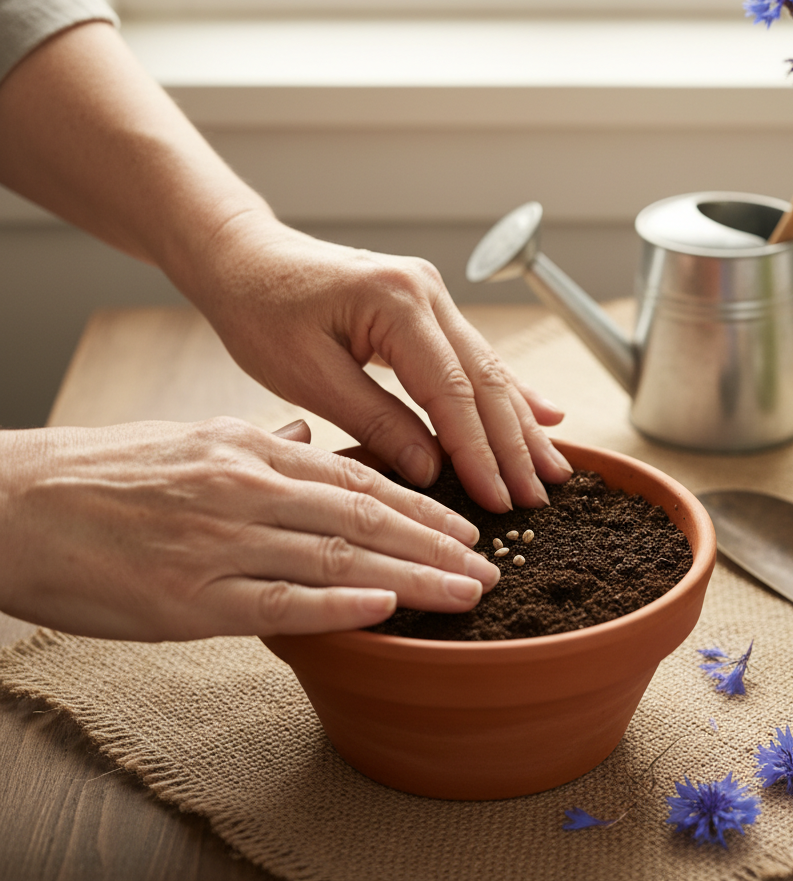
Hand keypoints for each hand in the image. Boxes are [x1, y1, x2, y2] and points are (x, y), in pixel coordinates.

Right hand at [0, 417, 496, 640]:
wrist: (17, 503)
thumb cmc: (107, 473)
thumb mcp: (194, 438)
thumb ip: (258, 444)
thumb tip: (304, 441)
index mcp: (252, 452)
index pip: (359, 479)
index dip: (421, 504)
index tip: (467, 524)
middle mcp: (249, 490)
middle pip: (365, 516)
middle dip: (437, 543)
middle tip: (491, 564)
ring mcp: (223, 542)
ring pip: (338, 555)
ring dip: (412, 575)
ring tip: (467, 591)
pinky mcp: (190, 597)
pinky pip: (279, 599)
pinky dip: (338, 602)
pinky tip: (386, 608)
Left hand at [189, 218, 572, 512]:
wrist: (245, 258)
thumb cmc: (261, 310)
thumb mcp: (307, 375)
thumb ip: (375, 420)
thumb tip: (432, 469)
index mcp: (396, 302)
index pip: (453, 390)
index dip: (479, 450)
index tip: (500, 498)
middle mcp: (427, 291)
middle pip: (486, 379)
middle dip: (514, 443)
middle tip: (539, 497)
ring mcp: (432, 295)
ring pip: (490, 368)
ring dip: (520, 422)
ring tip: (553, 469)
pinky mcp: (427, 307)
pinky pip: (475, 356)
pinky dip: (508, 391)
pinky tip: (543, 415)